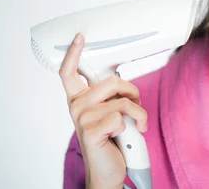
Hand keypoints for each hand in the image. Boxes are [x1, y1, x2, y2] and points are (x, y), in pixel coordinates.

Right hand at [59, 33, 147, 188]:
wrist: (108, 172)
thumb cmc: (111, 141)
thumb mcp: (109, 113)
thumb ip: (109, 96)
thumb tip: (120, 80)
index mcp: (78, 99)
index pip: (69, 72)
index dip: (74, 53)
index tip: (80, 37)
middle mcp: (76, 106)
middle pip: (112, 81)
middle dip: (132, 91)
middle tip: (136, 105)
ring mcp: (82, 119)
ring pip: (122, 101)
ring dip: (139, 112)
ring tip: (137, 124)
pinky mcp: (91, 132)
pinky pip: (122, 117)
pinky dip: (133, 126)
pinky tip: (124, 136)